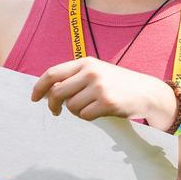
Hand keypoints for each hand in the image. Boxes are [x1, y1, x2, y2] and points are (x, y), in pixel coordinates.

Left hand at [29, 58, 178, 128]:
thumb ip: (74, 78)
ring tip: (89, 107)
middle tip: (55, 112)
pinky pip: (84, 116)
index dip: (39, 87)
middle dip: (52, 105)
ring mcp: (99, 87)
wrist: (146, 91)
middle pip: (57, 92)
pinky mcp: (107, 102)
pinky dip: (88, 117)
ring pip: (71, 106)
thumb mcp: (96, 73)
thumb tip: (47, 92)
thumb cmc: (117, 84)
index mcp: (85, 62)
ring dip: (76, 111)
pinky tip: (99, 112)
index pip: (53, 73)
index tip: (34, 98)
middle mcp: (91, 72)